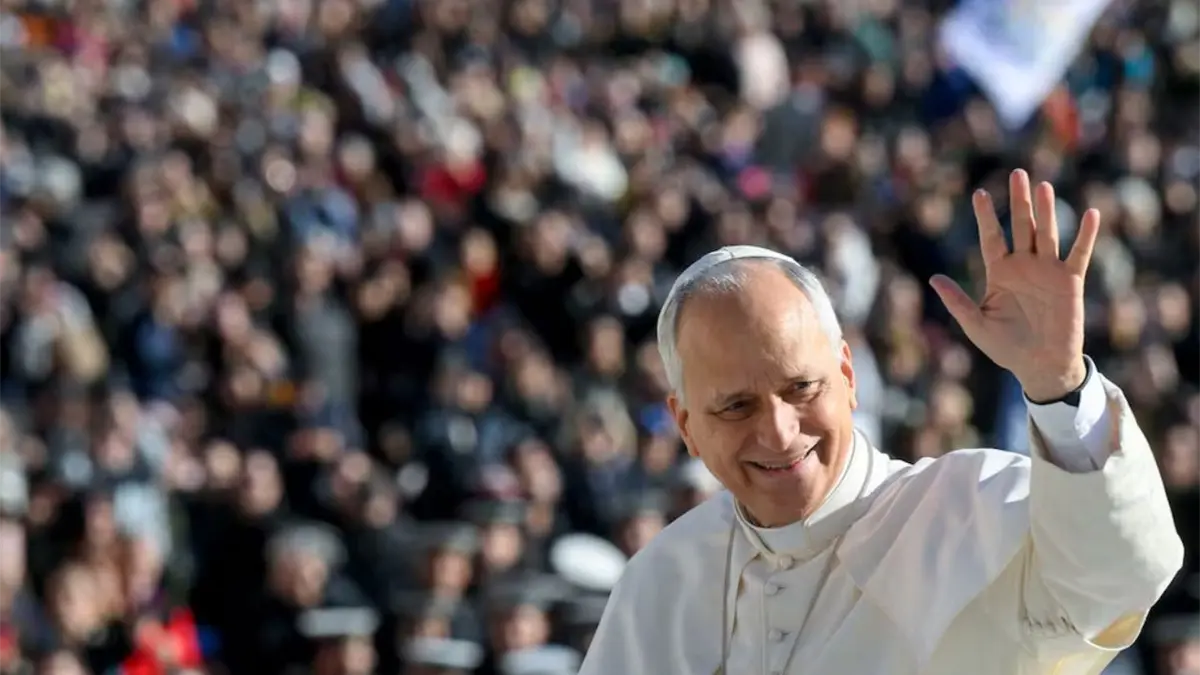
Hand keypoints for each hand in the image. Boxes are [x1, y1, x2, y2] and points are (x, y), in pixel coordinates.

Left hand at [930, 170, 1099, 401]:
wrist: (1039, 365)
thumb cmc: (1005, 347)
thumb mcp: (976, 324)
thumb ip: (957, 301)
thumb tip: (934, 278)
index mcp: (1000, 273)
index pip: (992, 238)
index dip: (986, 216)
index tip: (979, 193)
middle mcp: (1024, 266)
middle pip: (1021, 227)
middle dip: (1019, 201)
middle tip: (1017, 174)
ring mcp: (1048, 271)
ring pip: (1047, 234)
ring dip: (1046, 211)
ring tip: (1043, 186)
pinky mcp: (1070, 282)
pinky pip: (1079, 254)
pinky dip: (1085, 235)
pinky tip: (1090, 213)